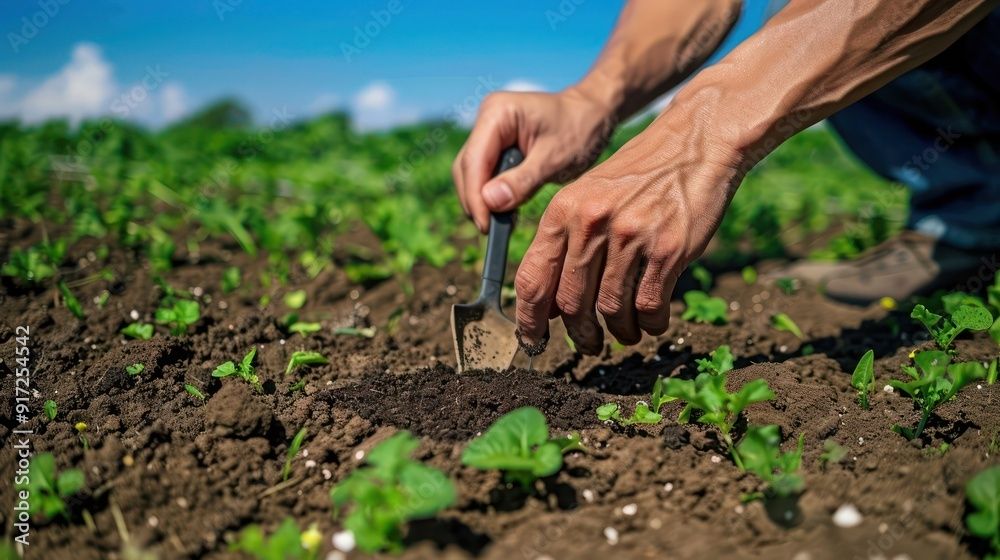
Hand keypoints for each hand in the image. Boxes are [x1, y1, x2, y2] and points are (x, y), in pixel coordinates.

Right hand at [453, 88, 613, 231]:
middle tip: (491, 231)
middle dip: (476, 200)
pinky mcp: (495, 146)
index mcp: (497, 112)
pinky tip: (505, 213)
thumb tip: (490, 202)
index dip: (475, 196)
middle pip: (467, 168)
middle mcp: (487, 119)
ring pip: (472, 173)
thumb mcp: (555, 158)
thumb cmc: (580, 129)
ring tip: (499, 225)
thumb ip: (522, 180)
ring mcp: (489, 132)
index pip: (474, 160)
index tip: (485, 226)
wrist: (592, 114)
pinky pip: (485, 174)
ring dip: (482, 200)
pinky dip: (492, 194)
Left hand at [514, 124, 742, 353]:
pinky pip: (649, 306)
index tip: (533, 341)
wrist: (694, 144)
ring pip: (610, 309)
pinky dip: (650, 324)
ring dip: (617, 332)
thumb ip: (564, 243)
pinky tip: (652, 322)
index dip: (529, 320)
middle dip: (579, 334)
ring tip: (625, 334)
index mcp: (562, 211)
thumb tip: (549, 304)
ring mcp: (630, 237)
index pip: (533, 279)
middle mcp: (591, 223)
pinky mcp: (667, 249)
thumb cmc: (637, 176)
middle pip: (571, 303)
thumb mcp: (587, 196)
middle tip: (588, 344)